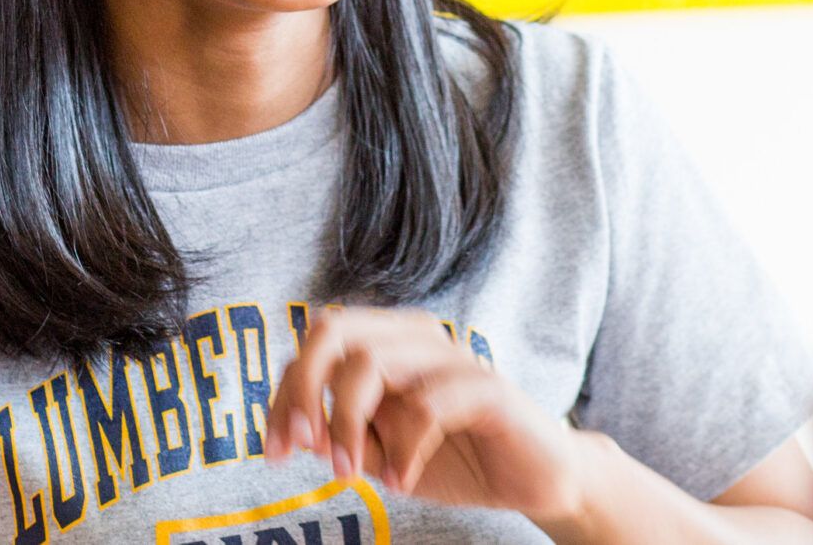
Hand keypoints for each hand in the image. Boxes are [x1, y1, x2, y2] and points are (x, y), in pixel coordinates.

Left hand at [264, 307, 592, 525]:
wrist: (537, 481)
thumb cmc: (459, 459)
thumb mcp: (385, 457)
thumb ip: (346, 439)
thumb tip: (301, 432)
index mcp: (390, 346)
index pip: (318, 345)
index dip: (285, 393)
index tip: (275, 451)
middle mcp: (418, 340)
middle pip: (335, 330)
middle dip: (303, 387)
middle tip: (299, 445)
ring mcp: (453, 359)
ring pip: (373, 363)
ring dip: (347, 424)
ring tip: (349, 474)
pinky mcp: (487, 389)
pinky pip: (429, 405)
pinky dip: (404, 448)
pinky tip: (401, 481)